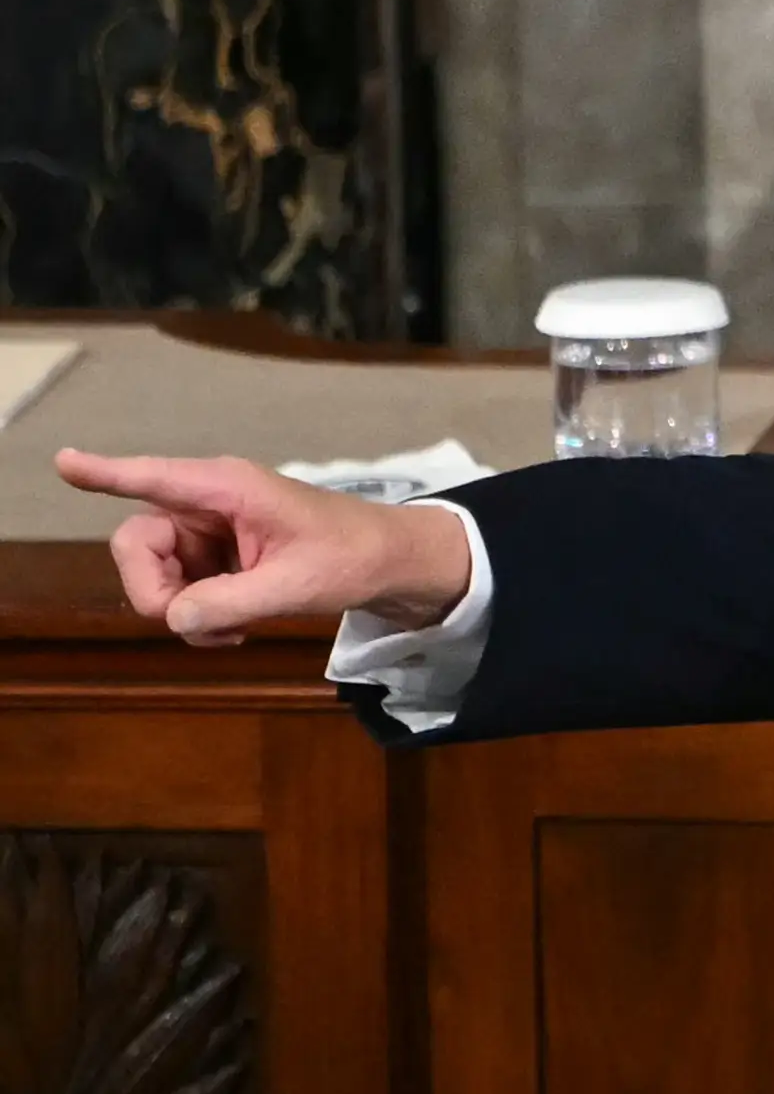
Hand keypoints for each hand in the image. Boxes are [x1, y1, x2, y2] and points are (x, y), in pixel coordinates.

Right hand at [53, 449, 472, 644]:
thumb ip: (231, 602)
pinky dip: (197, 615)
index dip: (104, 473)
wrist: (390, 565)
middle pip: (136, 544)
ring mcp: (209, 532)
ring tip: (233, 632)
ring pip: (154, 574)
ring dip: (181, 610)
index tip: (62, 461)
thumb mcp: (297, 584)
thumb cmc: (353, 557)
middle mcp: (208, 503)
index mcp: (227, 488)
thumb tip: (172, 617)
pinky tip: (234, 629)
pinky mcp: (218, 557)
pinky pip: (180, 589)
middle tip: (196, 625)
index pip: (152, 478)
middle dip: (153, 591)